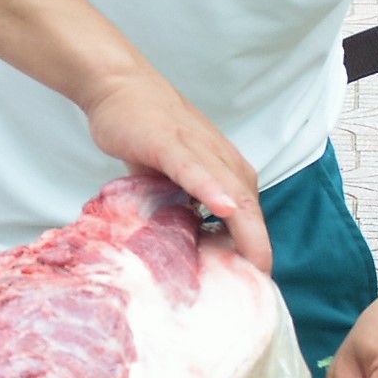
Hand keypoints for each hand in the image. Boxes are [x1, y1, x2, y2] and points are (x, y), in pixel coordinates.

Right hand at [80, 70, 272, 273]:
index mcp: (226, 172)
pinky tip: (224, 210)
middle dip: (258, 252)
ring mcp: (199, 152)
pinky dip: (212, 192)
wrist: (118, 85)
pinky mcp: (171, 144)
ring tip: (255, 266)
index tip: (252, 287)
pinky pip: (195, 172)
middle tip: (258, 291)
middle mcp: (223, 162)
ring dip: (246, 232)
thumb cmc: (144, 129)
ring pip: (231, 195)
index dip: (253, 252)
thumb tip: (178, 244)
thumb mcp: (167, 176)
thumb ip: (177, 204)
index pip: (249, 218)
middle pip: (250, 213)